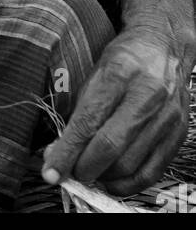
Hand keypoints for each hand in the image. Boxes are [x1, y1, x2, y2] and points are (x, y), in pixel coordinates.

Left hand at [42, 28, 190, 194]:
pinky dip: (128, 184)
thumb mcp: (95, 73)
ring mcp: (166, 117)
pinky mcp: (178, 133)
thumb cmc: (124, 59)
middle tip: (71, 172)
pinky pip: (151, 171)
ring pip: (130, 164)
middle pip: (110, 147)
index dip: (67, 151)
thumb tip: (57, 152)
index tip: (50, 171)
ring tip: (90, 173)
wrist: (164, 45)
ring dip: (103, 177)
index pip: (88, 121)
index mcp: (120, 74)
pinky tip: (112, 180)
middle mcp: (147, 96)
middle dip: (84, 168)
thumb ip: (78, 113)